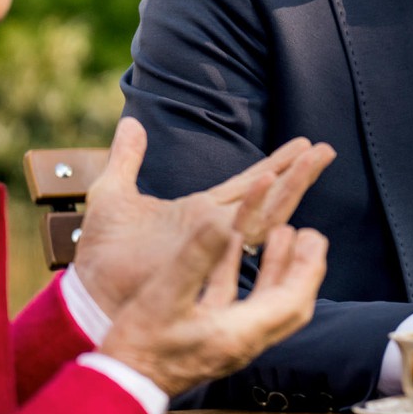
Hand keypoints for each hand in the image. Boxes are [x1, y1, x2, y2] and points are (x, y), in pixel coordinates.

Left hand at [75, 117, 335, 316]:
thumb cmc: (99, 255)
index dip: (276, 164)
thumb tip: (131, 122)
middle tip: (325, 148)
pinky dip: (257, 205)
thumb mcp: (110, 194)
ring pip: (266, 212)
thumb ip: (126, 159)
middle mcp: (215, 228)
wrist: (87, 291)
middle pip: (268, 197)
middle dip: (298, 173)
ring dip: (291, 183)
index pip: (248, 185)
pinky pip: (239, 229)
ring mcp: (212, 242)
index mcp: (200, 213)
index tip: (303, 144)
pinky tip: (271, 182)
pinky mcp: (203, 253)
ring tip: (315, 157)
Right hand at [100, 212, 328, 395]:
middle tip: (306, 235)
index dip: (309, 267)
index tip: (314, 237)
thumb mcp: (165, 296)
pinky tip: (230, 251)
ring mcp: (224, 341)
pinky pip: (235, 303)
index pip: (293, 300)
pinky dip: (241, 276)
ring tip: (279, 234)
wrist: (115, 391)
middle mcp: (241, 341)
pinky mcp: (206, 340)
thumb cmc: (139, 349)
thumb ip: (196, 258)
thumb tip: (222, 222)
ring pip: (263, 303)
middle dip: (301, 268)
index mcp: (241, 333)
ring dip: (275, 269)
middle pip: (288, 304)